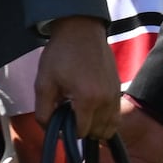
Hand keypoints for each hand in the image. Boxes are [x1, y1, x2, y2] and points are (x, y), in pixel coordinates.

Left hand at [34, 16, 119, 141]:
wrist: (80, 30)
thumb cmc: (60, 54)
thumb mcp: (43, 83)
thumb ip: (44, 112)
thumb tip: (50, 130)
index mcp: (87, 99)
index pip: (81, 132)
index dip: (68, 130)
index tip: (61, 117)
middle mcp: (106, 99)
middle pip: (97, 132)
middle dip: (82, 128)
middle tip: (69, 113)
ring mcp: (115, 94)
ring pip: (110, 127)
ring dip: (95, 126)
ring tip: (80, 112)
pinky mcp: (119, 89)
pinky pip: (116, 115)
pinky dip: (105, 118)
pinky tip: (91, 107)